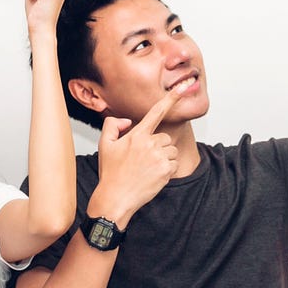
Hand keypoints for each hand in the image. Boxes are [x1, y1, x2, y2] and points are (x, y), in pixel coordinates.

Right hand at [91, 88, 181, 224]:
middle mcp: (149, 144)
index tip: (182, 89)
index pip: (156, 113)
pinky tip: (153, 175)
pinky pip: (174, 163)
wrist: (115, 198)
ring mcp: (159, 158)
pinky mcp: (166, 171)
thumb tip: (128, 121)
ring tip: (147, 168)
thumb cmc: (110, 173)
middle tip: (142, 159)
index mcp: (136, 135)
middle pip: (164, 138)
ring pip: (170, 150)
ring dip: (163, 157)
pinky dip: (166, 169)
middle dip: (157, 146)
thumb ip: (113, 125)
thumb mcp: (104, 145)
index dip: (171, 99)